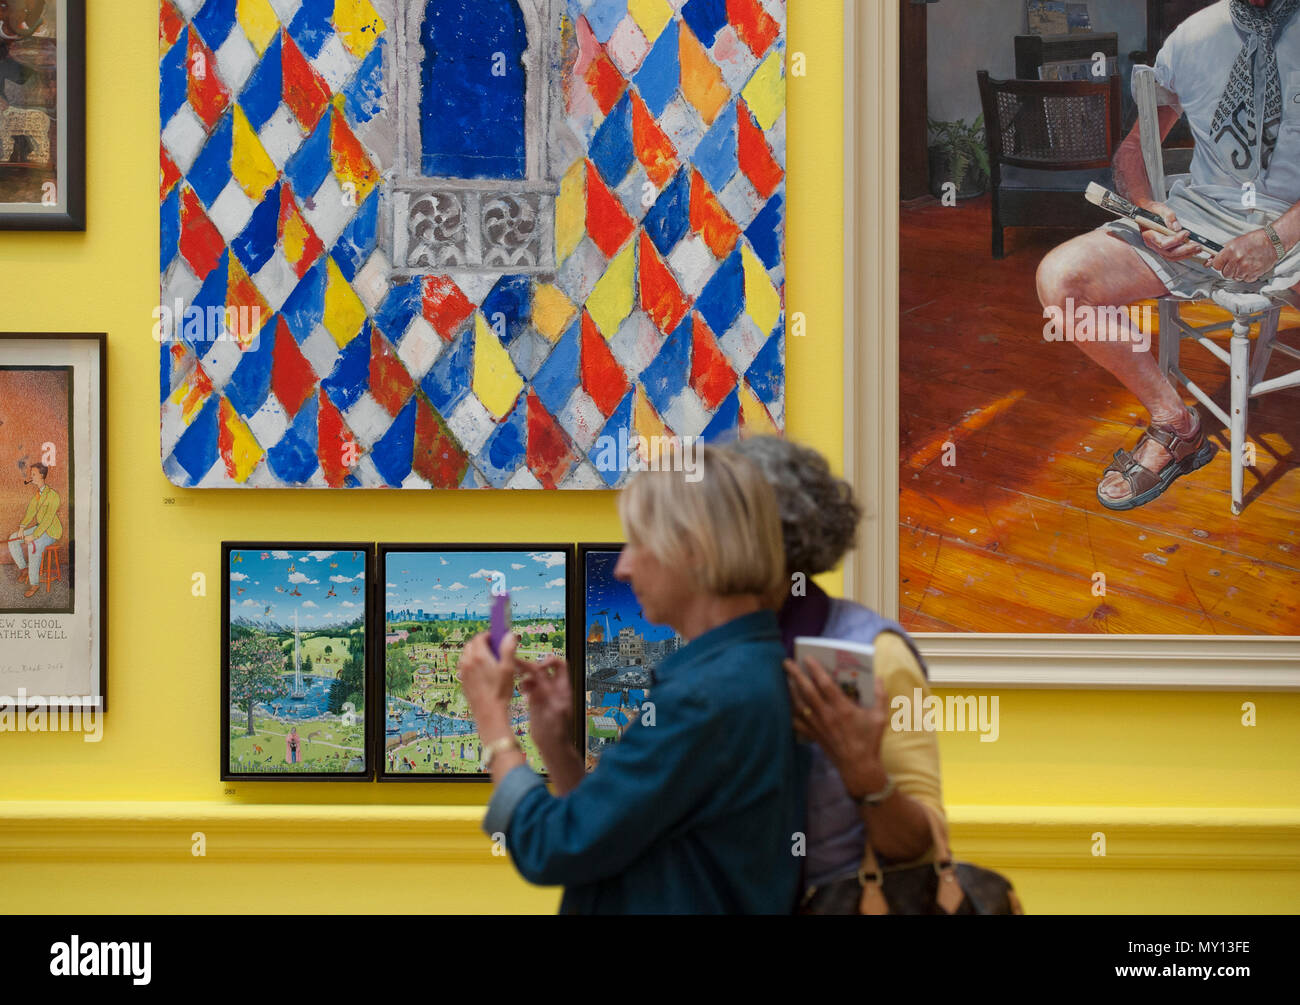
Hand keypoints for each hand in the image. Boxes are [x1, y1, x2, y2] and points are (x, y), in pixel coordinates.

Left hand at [457, 631, 517, 728]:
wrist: (489, 713)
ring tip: (489, 660)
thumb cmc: (500, 692)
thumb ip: (507, 649)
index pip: (480, 637)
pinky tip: (483, 672)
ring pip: (466, 655)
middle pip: (471, 644)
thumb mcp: (508, 669)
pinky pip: (465, 666)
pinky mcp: (463, 681)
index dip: (489, 635)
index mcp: (479, 656)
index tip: (497, 638)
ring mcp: (464, 672)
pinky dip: (472, 663)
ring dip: (475, 653)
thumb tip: (508, 635)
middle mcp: (468, 662)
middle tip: (494, 648)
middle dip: (481, 643)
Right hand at [516, 654, 572, 752]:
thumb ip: (545, 689)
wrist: (552, 747)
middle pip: (543, 669)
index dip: (549, 662)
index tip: (538, 668)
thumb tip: (537, 671)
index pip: (560, 665)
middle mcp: (554, 688)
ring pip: (534, 677)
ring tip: (518, 678)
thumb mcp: (553, 708)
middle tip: (515, 663)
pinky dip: (524, 685)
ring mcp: (544, 695)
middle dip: (531, 665)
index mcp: (563, 688)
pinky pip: (529, 688)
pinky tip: (522, 690)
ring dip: (526, 675)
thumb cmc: (557, 730)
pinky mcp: (535, 702)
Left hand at [785, 656, 888, 800]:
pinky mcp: (813, 735)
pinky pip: (797, 722)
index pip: (825, 684)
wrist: (858, 766)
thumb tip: (878, 677)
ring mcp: (817, 725)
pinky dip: (790, 712)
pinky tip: (787, 705)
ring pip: (799, 704)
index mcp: (842, 707)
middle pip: (806, 690)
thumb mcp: (880, 717)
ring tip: (786, 678)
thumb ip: (880, 695)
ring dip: (791, 690)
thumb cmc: (870, 740)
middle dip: (795, 675)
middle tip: (787, 662)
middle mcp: (826, 714)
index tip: (807, 657)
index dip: (815, 669)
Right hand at [1138, 202, 1202, 261]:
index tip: (1186, 233)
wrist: (1147, 212)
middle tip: (1197, 246)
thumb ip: (1169, 216)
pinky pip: (1173, 255)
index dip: (1175, 240)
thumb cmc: (1152, 210)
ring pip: (1171, 256)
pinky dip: (1183, 254)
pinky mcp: (1163, 248)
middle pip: (1168, 253)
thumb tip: (1177, 227)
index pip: (1162, 243)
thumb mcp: (1160, 208)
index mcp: (1149, 235)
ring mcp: (1157, 247)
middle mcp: (1152, 244)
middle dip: (1184, 250)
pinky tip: (1192, 251)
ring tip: (1197, 249)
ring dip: (1185, 254)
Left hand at [1210, 229, 1278, 282]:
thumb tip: (1210, 260)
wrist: (1273, 241)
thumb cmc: (1256, 239)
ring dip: (1238, 273)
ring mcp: (1246, 268)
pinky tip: (1251, 267)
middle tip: (1235, 263)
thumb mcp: (1235, 241)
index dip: (1219, 264)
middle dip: (1228, 269)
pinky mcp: (1254, 273)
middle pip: (1224, 273)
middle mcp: (1237, 260)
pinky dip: (1247, 275)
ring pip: (1234, 277)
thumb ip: (1222, 252)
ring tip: (1244, 264)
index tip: (1222, 263)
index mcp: (1230, 251)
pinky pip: (1245, 279)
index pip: (1216, 265)